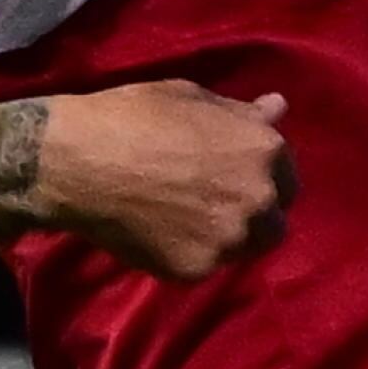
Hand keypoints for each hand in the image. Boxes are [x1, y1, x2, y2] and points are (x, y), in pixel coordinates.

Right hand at [42, 82, 295, 277]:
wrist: (80, 162)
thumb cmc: (135, 116)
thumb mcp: (194, 98)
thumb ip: (241, 114)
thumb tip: (279, 107)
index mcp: (265, 150)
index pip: (287, 178)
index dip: (261, 178)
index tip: (234, 176)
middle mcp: (258, 198)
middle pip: (274, 221)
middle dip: (252, 214)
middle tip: (213, 203)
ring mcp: (229, 239)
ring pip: (244, 249)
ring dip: (227, 238)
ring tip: (188, 220)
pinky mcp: (196, 270)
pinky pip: (206, 266)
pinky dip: (191, 254)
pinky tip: (164, 234)